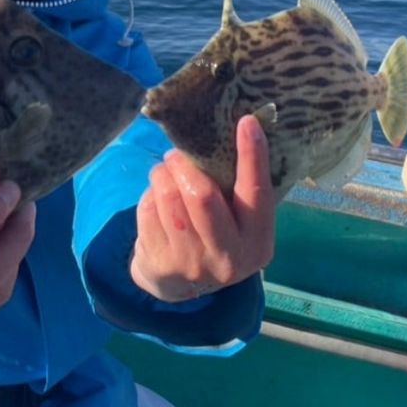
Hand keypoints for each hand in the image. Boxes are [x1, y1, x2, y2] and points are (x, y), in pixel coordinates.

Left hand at [130, 114, 273, 301]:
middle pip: (202, 195)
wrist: (179, 285)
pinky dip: (150, 194)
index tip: (247, 121)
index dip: (252, 156)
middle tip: (176, 154)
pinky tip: (157, 197)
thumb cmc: (215, 236)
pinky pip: (149, 209)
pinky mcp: (159, 263)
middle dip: (185, 164)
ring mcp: (191, 264)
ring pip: (169, 197)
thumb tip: (235, 131)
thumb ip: (238, 190)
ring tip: (164, 171)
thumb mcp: (238, 222)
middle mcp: (228, 258)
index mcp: (257, 242)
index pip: (256, 193)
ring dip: (162, 174)